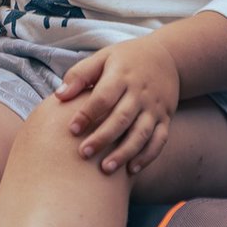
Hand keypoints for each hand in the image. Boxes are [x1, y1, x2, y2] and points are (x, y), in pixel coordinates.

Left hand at [54, 37, 180, 175]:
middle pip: (122, 118)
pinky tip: (131, 169)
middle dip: (103, 137)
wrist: (167, 57)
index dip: (88, 114)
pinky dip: (148, 156)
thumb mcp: (103, 57)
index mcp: (122, 75)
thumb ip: (80, 75)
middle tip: (83, 154)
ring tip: (106, 168)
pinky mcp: (165, 118)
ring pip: (141, 132)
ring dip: (125, 152)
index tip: (71, 130)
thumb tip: (59, 96)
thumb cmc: (126, 60)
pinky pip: (159, 140)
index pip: (104, 97)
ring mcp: (154, 107)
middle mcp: (140, 92)